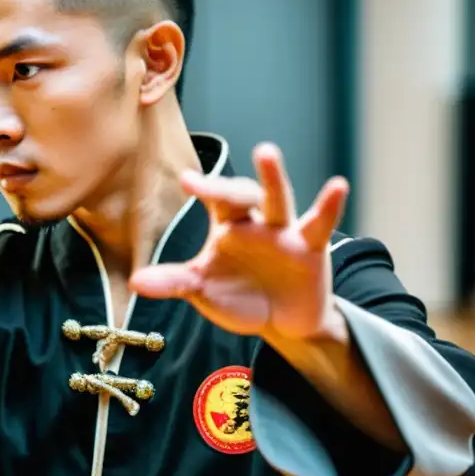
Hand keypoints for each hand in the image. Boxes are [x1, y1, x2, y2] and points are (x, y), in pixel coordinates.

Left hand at [128, 142, 348, 341]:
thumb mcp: (203, 290)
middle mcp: (255, 220)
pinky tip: (338, 186)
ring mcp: (285, 231)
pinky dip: (328, 206)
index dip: (202, 187)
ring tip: (266, 152)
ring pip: (278, 200)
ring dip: (272, 178)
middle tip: (208, 182)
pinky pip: (320, 223)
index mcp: (227, 225)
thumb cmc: (240, 297)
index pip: (214, 199)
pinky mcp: (312, 247)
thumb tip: (136, 282)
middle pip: (242, 194)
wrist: (283, 322)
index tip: (185, 179)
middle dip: (226, 186)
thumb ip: (174, 283)